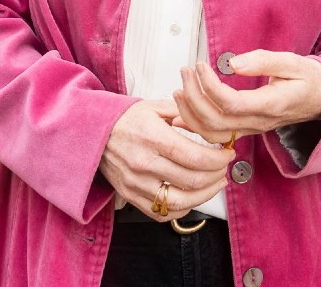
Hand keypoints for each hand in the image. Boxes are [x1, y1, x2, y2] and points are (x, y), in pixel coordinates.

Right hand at [99, 99, 234, 220]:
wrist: (93, 132)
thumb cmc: (126, 119)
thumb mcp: (155, 107)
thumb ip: (185, 114)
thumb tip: (210, 124)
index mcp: (153, 137)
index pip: (194, 156)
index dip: (217, 159)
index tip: (227, 154)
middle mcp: (144, 163)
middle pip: (192, 180)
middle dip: (216, 175)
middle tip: (224, 168)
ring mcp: (136, 183)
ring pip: (181, 201)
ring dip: (205, 195)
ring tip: (215, 184)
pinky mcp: (130, 196)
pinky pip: (163, 213)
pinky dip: (183, 208)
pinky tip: (193, 196)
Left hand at [172, 51, 320, 144]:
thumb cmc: (309, 79)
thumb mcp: (292, 62)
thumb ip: (262, 61)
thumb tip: (232, 63)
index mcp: (270, 104)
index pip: (230, 103)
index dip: (209, 85)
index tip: (200, 65)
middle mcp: (258, 122)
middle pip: (215, 120)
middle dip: (193, 96)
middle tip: (186, 71)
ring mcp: (252, 129)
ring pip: (212, 133)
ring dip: (190, 112)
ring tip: (180, 88)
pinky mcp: (246, 129)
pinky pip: (216, 135)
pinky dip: (194, 126)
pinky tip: (179, 115)